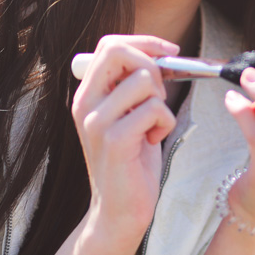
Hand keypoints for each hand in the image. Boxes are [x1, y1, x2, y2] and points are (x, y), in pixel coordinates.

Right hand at [71, 34, 179, 239]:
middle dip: (152, 67)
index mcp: (86, 94)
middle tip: (159, 95)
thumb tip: (158, 53)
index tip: (170, 52)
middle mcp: (85, 104)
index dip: (144, 42)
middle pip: (120, 52)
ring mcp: (96, 122)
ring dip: (161, 103)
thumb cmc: (131, 162)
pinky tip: (151, 142)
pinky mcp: (114, 140)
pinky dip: (164, 124)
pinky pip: (154, 109)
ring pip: (145, 81)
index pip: (109, 45)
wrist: (119, 212)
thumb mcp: (128, 115)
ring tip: (152, 127)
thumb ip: (132, 85)